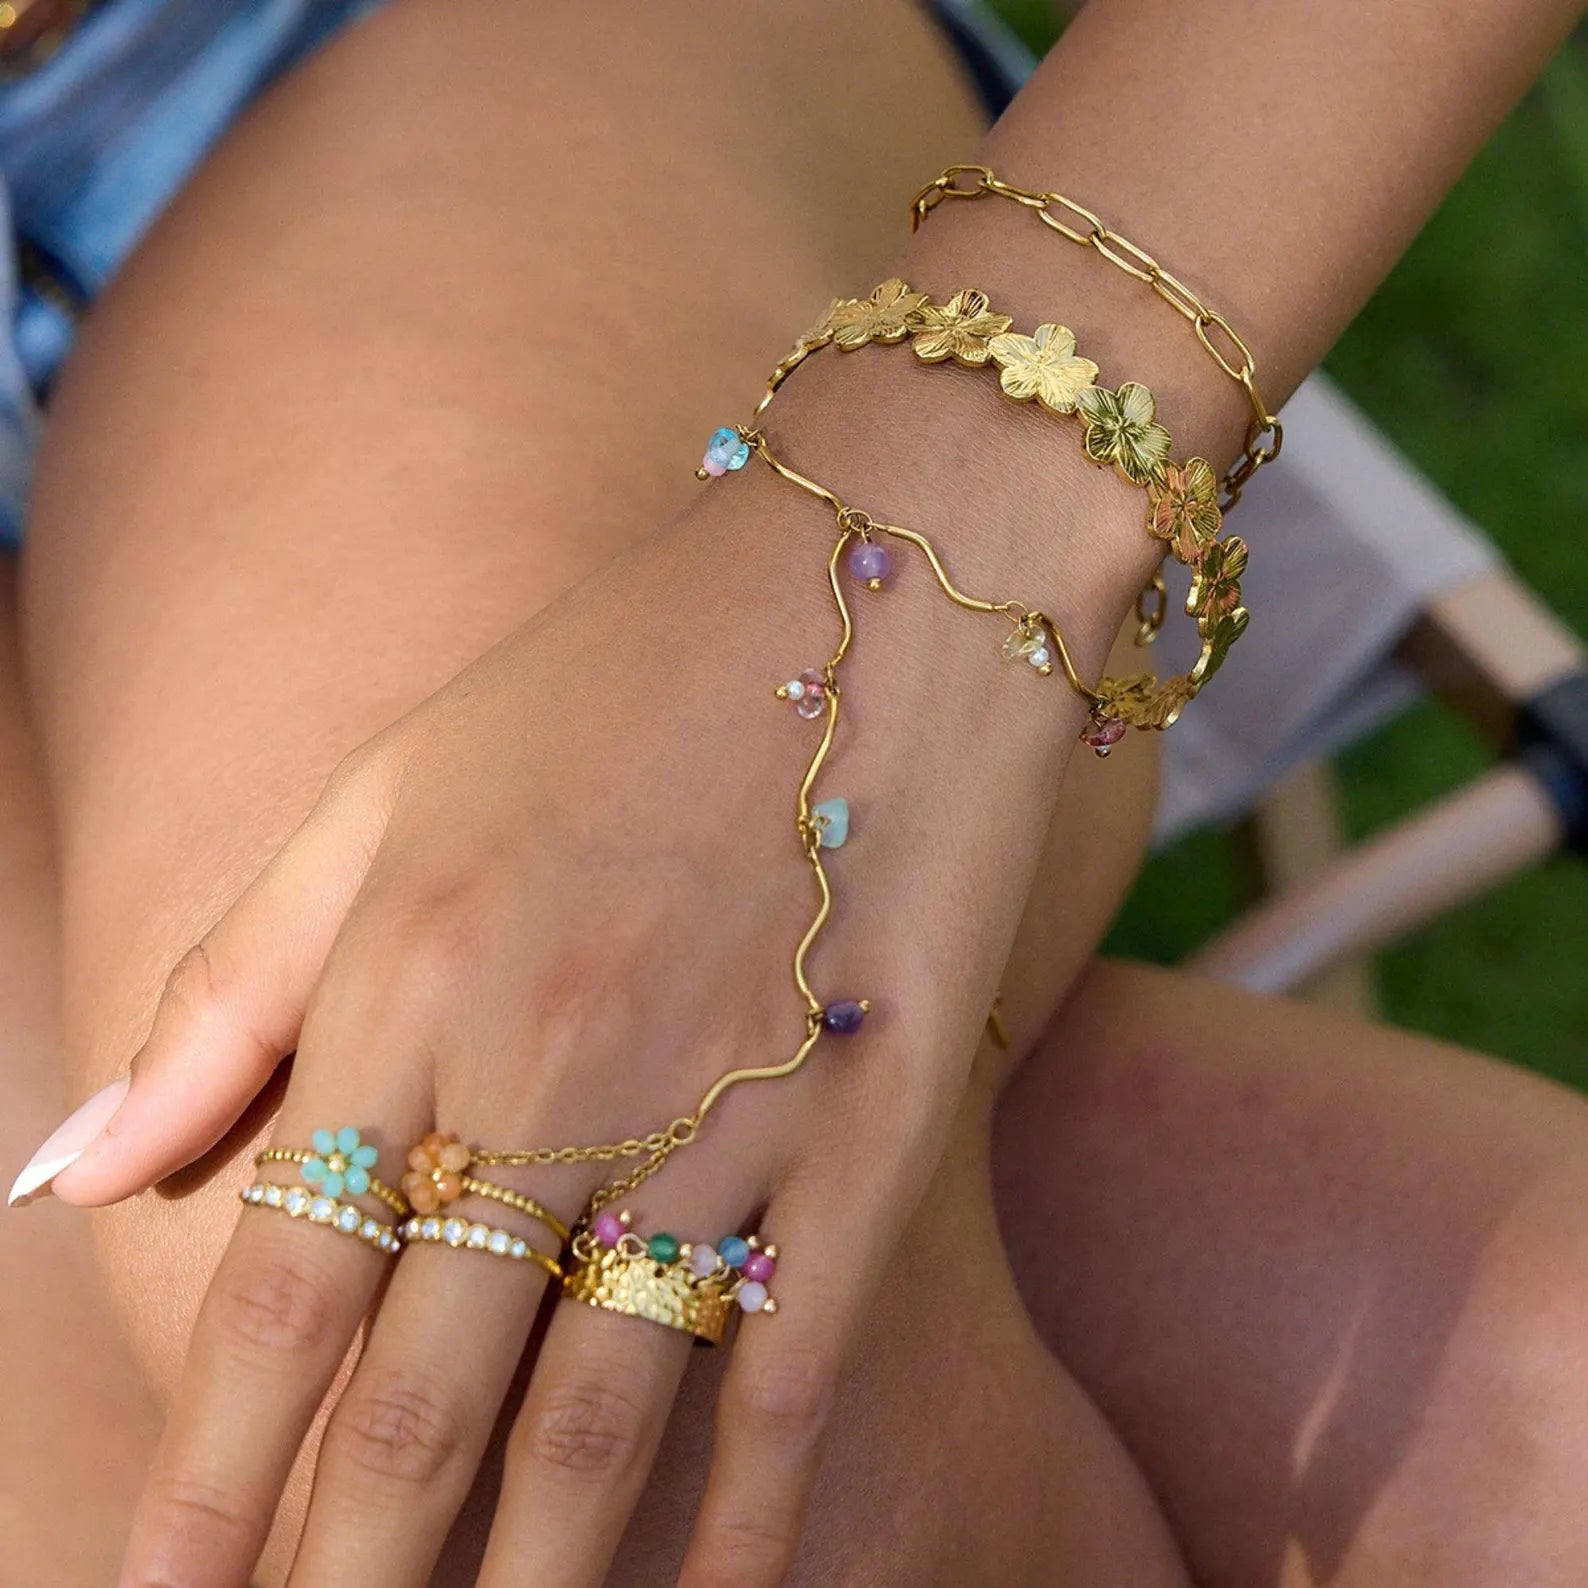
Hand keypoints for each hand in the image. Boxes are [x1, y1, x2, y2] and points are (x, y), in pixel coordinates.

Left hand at [55, 401, 1133, 1586]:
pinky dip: (746, 1523)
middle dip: (334, 1587)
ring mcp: (722, 1114)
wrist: (879, 583)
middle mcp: (549, 1079)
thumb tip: (72, 1171)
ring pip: (588, 1433)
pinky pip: (785, 1370)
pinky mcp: (869, 1132)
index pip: (269, 1304)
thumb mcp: (384, 791)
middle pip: (412, 1408)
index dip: (195, 1493)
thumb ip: (230, 990)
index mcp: (409, 987)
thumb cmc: (614, 680)